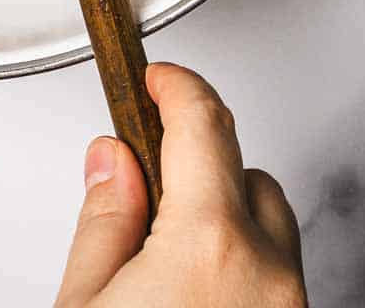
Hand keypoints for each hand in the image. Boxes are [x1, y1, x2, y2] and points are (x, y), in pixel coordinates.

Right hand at [56, 64, 306, 306]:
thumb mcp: (85, 306)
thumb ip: (103, 224)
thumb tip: (114, 163)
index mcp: (208, 246)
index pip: (202, 124)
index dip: (177, 87)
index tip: (160, 80)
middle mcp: (267, 273)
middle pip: (245, 177)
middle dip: (199, 173)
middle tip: (149, 201)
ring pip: (272, 231)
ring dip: (229, 225)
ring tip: (174, 265)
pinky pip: (279, 278)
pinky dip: (245, 271)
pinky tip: (200, 298)